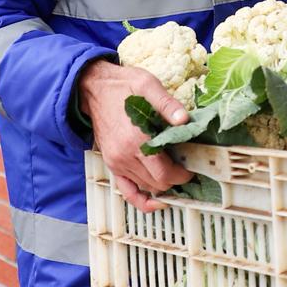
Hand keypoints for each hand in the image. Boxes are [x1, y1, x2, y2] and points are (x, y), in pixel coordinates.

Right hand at [77, 59, 191, 212]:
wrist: (93, 89)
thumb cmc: (121, 86)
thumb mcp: (146, 85)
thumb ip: (167, 104)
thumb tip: (185, 120)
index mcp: (136, 139)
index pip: (165, 173)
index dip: (183, 175)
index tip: (193, 167)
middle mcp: (125, 156)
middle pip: (158, 183)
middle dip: (176, 179)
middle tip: (187, 166)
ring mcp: (116, 162)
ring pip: (146, 188)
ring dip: (162, 185)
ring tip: (175, 172)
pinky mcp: (112, 164)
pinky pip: (127, 192)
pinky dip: (142, 200)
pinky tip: (156, 201)